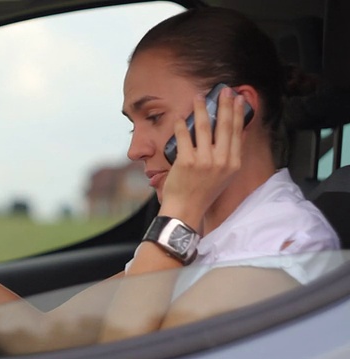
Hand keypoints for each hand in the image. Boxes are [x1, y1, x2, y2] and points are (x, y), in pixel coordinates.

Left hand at [159, 86, 245, 229]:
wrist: (186, 209)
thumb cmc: (204, 192)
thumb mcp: (225, 175)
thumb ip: (230, 155)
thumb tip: (236, 132)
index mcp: (233, 163)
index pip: (237, 132)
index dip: (237, 113)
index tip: (237, 98)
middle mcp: (222, 161)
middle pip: (224, 125)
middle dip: (224, 104)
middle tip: (223, 89)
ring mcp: (204, 161)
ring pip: (204, 127)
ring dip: (201, 109)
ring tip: (198, 97)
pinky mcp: (187, 161)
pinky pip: (184, 136)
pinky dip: (181, 124)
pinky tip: (180, 117)